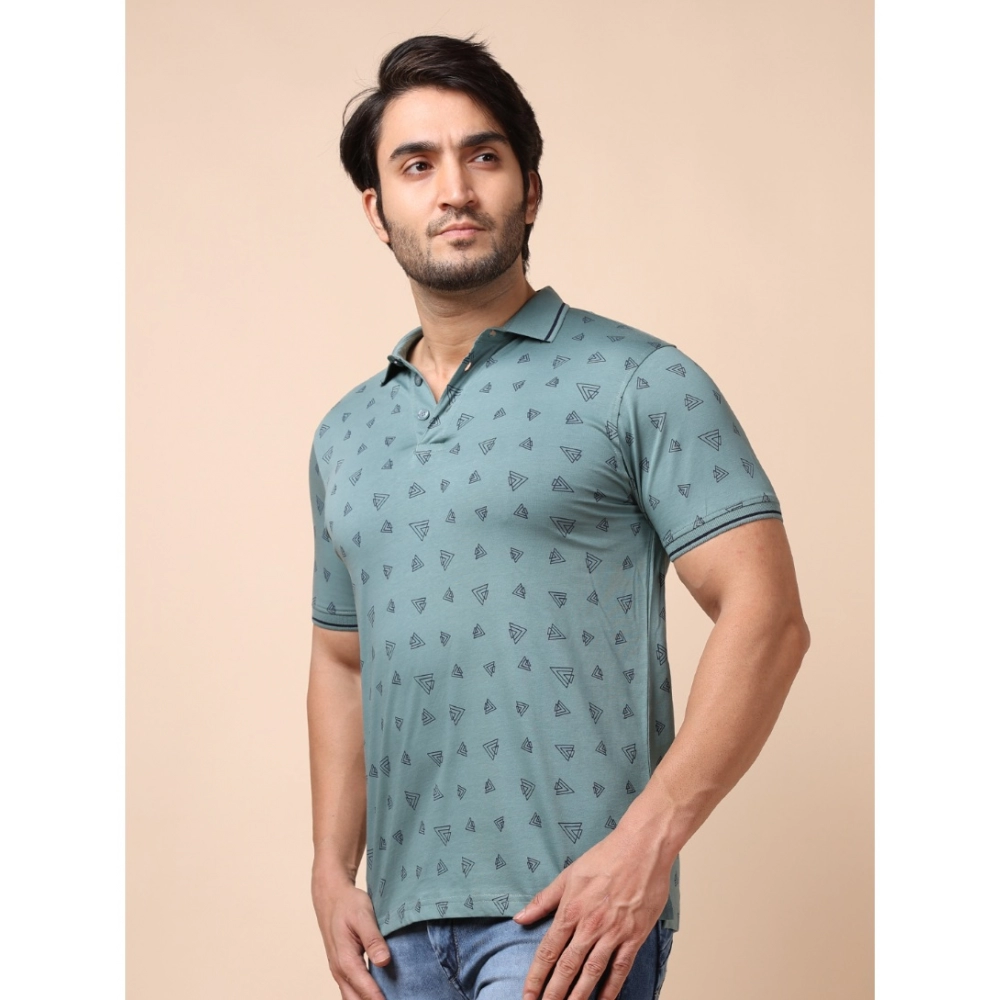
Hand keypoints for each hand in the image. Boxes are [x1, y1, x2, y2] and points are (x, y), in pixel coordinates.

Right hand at [312, 868, 390, 999]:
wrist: (331, 896)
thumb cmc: (348, 904)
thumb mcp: (363, 916)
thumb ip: (373, 939)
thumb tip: (384, 961)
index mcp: (346, 959)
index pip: (365, 988)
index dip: (380, 999)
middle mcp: (340, 970)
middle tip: (395, 999)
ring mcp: (339, 970)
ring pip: (352, 997)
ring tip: (388, 998)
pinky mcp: (342, 968)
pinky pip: (351, 989)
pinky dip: (362, 996)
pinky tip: (378, 994)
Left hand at [511, 821, 673, 999]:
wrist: (641, 848)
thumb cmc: (605, 857)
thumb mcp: (569, 875)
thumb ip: (544, 900)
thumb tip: (520, 918)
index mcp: (571, 909)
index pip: (548, 951)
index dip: (536, 977)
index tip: (527, 995)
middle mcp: (590, 925)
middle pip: (567, 967)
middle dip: (553, 993)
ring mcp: (613, 932)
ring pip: (592, 972)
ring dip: (578, 996)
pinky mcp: (634, 935)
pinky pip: (620, 968)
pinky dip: (611, 988)